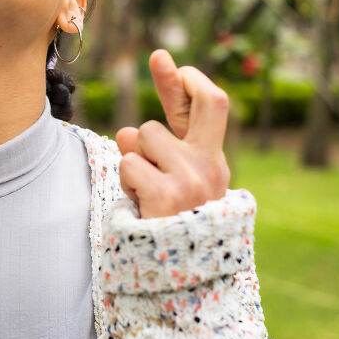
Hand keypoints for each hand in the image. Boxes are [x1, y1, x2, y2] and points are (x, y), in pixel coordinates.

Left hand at [115, 50, 230, 217]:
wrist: (174, 280)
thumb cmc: (165, 226)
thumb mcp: (168, 182)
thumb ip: (155, 152)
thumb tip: (130, 127)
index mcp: (213, 163)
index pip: (208, 108)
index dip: (183, 80)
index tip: (161, 58)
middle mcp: (211, 168)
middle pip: (208, 101)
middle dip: (178, 79)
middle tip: (159, 59)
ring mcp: (193, 180)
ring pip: (143, 134)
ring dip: (132, 157)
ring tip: (142, 191)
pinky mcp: (167, 195)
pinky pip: (129, 162)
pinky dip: (125, 180)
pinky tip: (139, 205)